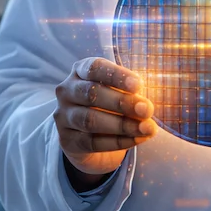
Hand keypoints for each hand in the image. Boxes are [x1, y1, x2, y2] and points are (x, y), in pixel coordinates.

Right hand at [54, 57, 157, 181]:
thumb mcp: (120, 91)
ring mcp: (63, 116)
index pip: (95, 68)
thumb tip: (146, 107)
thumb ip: (131, 94)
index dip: (116, 75)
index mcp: (80, 71)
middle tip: (147, 110)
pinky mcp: (67, 140)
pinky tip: (137, 139)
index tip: (138, 85)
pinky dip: (118, 141)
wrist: (91, 135)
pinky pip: (92, 142)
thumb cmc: (110, 103)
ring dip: (122, 125)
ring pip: (90, 120)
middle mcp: (67, 90)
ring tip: (147, 128)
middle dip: (122, 102)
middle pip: (92, 94)